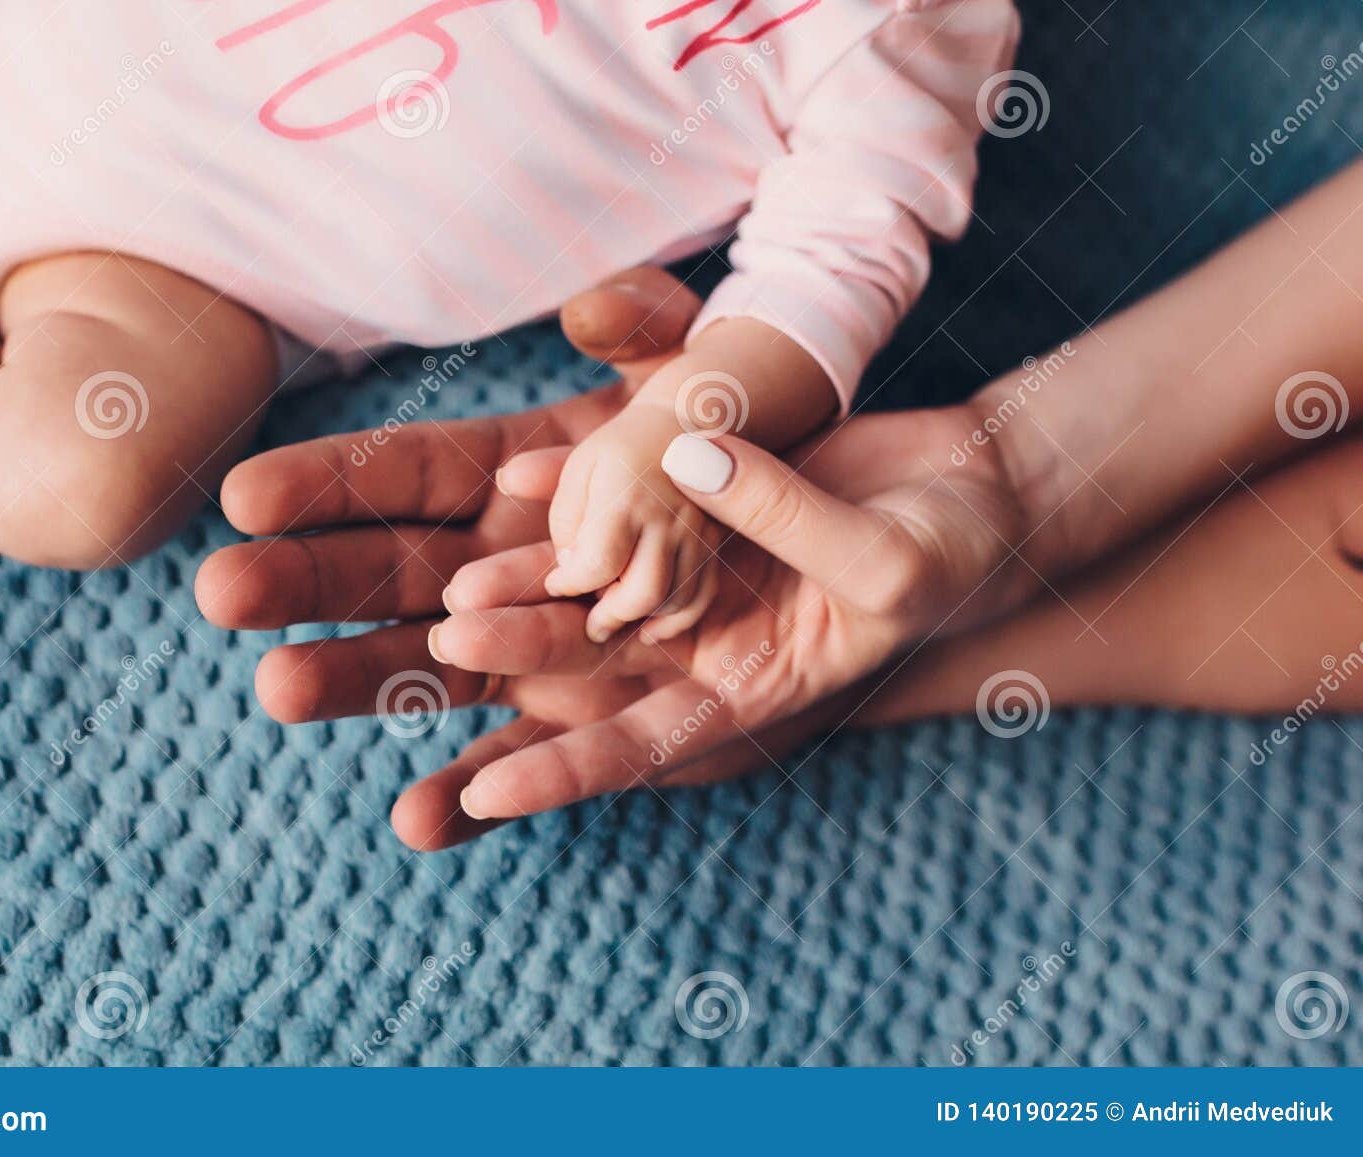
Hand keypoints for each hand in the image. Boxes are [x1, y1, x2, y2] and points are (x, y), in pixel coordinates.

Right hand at [197, 267, 781, 850]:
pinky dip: (485, 792)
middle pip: (394, 576)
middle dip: (310, 583)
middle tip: (225, 590)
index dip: (330, 486)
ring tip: (283, 688)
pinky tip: (426, 819)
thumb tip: (587, 311)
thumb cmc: (763, 453)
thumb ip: (652, 334)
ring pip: (439, 669)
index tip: (246, 494)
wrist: (845, 547)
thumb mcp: (710, 379)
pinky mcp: (611, 721)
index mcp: (521, 482)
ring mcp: (553, 651)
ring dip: (362, 681)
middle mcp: (514, 568)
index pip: (405, 480)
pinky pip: (541, 759)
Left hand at [434, 407, 1039, 824]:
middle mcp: (701, 638)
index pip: (644, 741)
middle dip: (525, 655)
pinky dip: (575, 490)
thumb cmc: (949, 552)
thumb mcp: (882, 559)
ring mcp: (689, 570)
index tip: (489, 797)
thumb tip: (683, 467)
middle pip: (596, 658)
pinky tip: (517, 478)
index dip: (569, 771)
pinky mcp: (690, 501)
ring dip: (527, 582)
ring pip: (592, 581)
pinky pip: (621, 498)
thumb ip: (787, 520)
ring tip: (457, 586)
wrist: (967, 486)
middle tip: (452, 644)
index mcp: (747, 688)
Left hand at [539, 403, 721, 643]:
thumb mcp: (576, 469)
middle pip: (642, 592)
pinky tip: (652, 627)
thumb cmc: (619, 451)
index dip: (569, 583)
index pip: (597, 562)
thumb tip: (572, 569)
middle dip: (609, 616)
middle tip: (590, 622)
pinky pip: (702, 595)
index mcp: (626, 495)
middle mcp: (668, 517)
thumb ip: (565, 521)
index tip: (556, 583)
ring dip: (641, 620)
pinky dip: (678, 620)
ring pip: (674, 601)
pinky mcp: (716, 544)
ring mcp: (698, 532)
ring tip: (614, 618)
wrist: (686, 425)